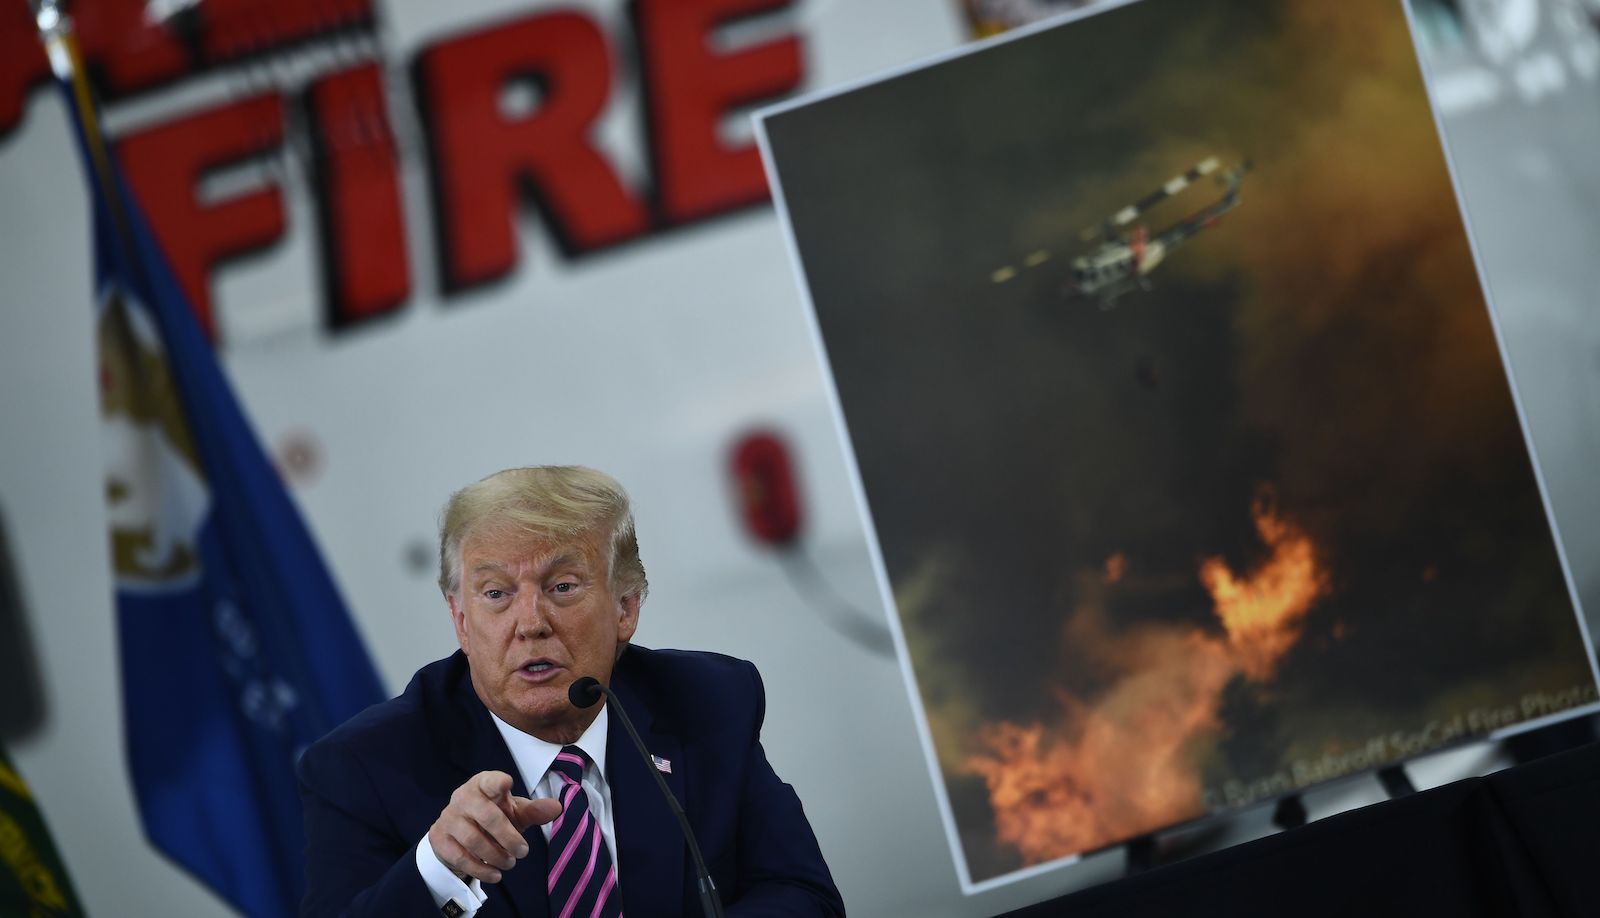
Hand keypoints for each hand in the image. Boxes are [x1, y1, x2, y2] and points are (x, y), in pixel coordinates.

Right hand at [427, 770, 561, 883]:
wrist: (461, 836)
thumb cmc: (494, 817)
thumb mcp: (515, 813)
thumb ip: (534, 811)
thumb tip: (557, 807)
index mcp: (483, 784)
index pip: (489, 780)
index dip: (497, 782)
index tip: (507, 784)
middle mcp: (462, 797)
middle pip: (486, 816)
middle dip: (508, 837)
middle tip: (523, 852)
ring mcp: (448, 817)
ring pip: (473, 839)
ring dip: (495, 856)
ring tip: (509, 863)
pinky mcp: (439, 838)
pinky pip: (460, 857)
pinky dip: (480, 869)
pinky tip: (494, 875)